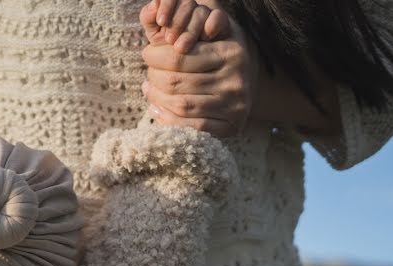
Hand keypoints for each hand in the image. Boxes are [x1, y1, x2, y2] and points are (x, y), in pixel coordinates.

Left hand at [140, 0, 258, 136]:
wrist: (246, 87)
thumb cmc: (219, 57)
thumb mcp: (212, 36)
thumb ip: (188, 25)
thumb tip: (152, 10)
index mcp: (230, 52)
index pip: (178, 56)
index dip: (155, 56)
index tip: (147, 53)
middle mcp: (235, 78)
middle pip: (176, 82)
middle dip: (154, 78)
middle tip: (147, 75)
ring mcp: (234, 105)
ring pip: (180, 104)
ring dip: (157, 99)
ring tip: (149, 90)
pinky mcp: (231, 127)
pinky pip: (190, 126)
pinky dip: (168, 119)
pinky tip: (157, 110)